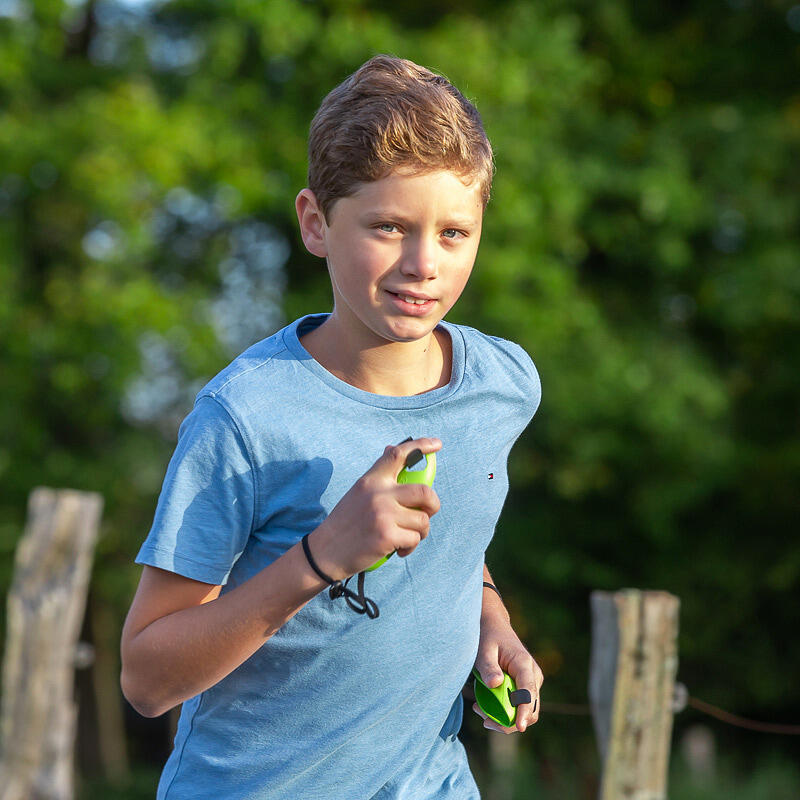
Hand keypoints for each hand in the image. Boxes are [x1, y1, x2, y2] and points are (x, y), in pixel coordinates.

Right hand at [309, 438, 441, 579]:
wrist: (325, 552)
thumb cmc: (346, 522)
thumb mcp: (358, 492)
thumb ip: (379, 476)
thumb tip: (392, 450)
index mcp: (371, 480)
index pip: (398, 455)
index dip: (421, 446)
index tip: (436, 444)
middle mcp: (378, 494)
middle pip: (424, 491)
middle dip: (433, 504)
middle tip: (427, 512)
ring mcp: (384, 515)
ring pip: (423, 519)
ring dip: (420, 531)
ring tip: (405, 536)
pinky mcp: (387, 536)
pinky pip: (415, 539)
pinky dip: (410, 547)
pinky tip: (398, 550)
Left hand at [473, 611, 542, 733]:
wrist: (494, 627)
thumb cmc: (487, 637)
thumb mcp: (484, 649)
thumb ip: (488, 666)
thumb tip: (495, 684)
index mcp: (524, 664)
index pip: (528, 692)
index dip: (524, 711)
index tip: (519, 727)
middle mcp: (533, 676)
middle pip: (531, 709)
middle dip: (510, 721)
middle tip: (483, 719)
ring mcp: (531, 682)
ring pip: (526, 712)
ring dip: (505, 718)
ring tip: (479, 710)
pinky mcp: (525, 687)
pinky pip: (519, 707)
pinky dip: (504, 712)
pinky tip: (484, 706)